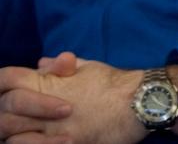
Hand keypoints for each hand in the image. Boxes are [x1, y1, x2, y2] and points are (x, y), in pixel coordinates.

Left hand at [0, 55, 177, 143]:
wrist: (140, 102)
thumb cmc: (116, 83)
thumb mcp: (88, 67)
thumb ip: (61, 67)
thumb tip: (41, 64)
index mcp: (49, 82)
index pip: (8, 79)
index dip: (3, 85)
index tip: (11, 92)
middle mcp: (45, 106)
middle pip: (4, 110)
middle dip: (4, 114)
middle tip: (15, 119)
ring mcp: (52, 129)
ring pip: (12, 135)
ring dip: (13, 135)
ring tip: (22, 134)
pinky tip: (38, 142)